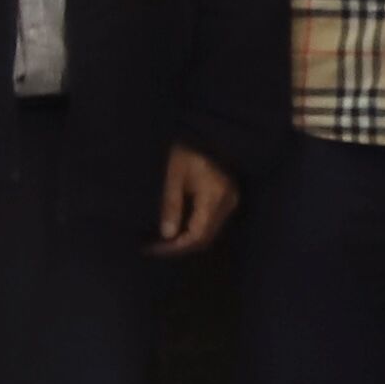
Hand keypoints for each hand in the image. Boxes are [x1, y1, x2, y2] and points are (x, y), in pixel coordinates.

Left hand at [153, 143, 242, 257]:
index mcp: (214, 196)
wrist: (203, 134)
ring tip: (161, 242)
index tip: (154, 249)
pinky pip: (211, 222)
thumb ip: (171, 204)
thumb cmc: (185, 151)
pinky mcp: (227, 198)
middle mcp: (228, 202)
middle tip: (154, 249)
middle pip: (205, 237)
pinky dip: (193, 230)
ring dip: (186, 240)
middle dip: (179, 247)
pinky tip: (176, 230)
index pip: (198, 234)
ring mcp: (230, 201)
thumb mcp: (172, 176)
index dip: (176, 247)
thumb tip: (167, 235)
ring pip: (209, 232)